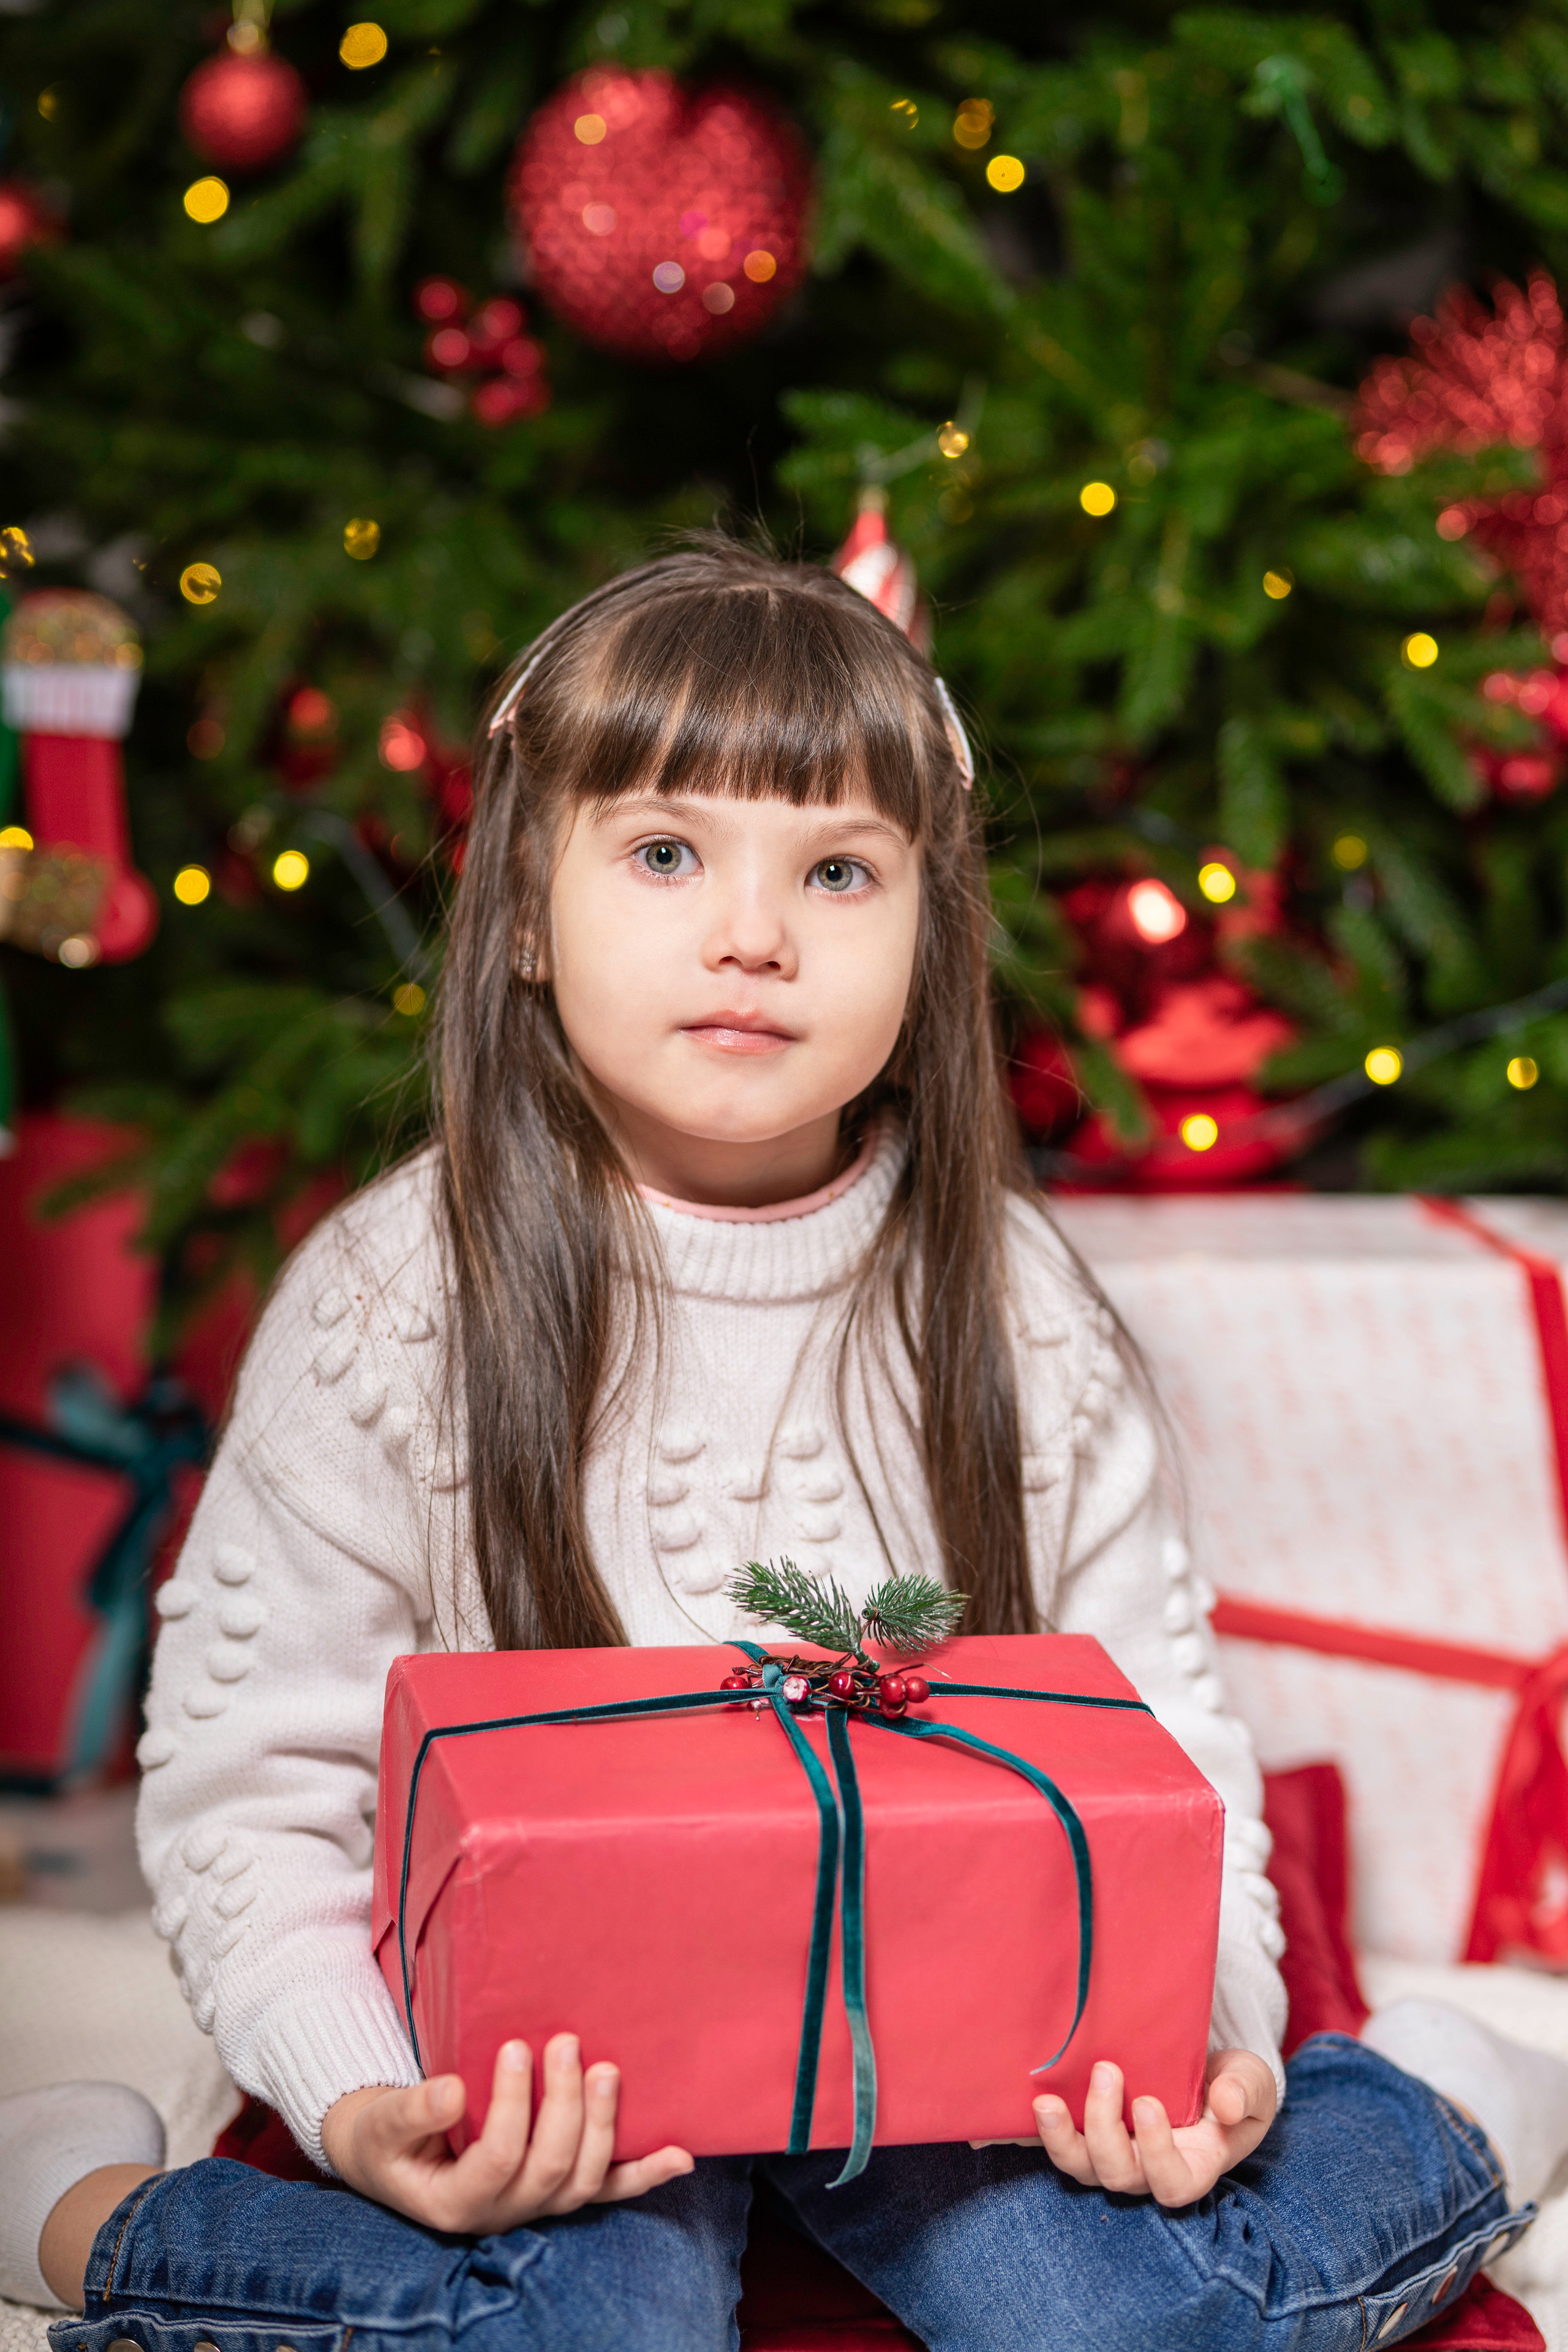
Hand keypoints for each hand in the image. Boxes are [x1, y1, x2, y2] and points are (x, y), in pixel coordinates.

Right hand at [319, 2033, 693, 2231]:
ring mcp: (536, 2204)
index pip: (498, 2158)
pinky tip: (681, 2155)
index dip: (514, 2105)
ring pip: (584, 2180)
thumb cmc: (384, 2134)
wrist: (390, 2153)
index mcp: (456, 2202)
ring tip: (607, 2068)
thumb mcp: (382, 2122)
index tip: (516, 2045)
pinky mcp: (558, 2188)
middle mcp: (502, 2213)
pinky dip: (645, 2174)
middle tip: (566, 2042)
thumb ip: (412, 2111)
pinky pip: (609, 2191)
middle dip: (565, 2104)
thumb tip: (451, 2091)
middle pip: (550, 2167)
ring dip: (603, 2125)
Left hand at [1033, 2048, 1276, 2206]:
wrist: (1203, 2067)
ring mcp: (1115, 2152)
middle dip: (1105, 2128)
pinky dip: (1042, 2130)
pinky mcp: (1089, 2130)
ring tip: (1047, 2102)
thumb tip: (1227, 2104)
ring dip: (1061, 2139)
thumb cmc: (1232, 2082)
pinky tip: (1028, 2103)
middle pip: (1118, 2175)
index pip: (1172, 2184)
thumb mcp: (1252, 2081)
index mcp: (1194, 2167)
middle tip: (1107, 2070)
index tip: (1149, 2104)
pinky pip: (1062, 2142)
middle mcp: (1148, 2169)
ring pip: (1082, 2168)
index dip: (1156, 2153)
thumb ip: (1246, 2092)